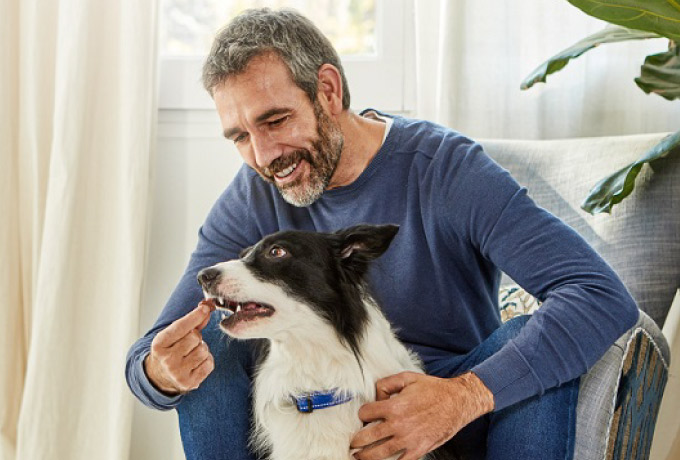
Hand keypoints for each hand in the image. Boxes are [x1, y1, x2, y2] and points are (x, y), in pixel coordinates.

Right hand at [144, 301, 215, 394]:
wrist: (159, 377)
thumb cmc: (168, 351)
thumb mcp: (172, 336)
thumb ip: (190, 323)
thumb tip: (206, 309)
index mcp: (159, 344)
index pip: (180, 327)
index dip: (195, 316)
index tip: (205, 308)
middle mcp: (167, 359)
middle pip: (195, 337)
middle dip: (196, 337)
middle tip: (189, 343)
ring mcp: (178, 373)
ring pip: (204, 350)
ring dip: (202, 349)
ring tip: (191, 354)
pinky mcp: (189, 383)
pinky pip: (209, 363)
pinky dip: (206, 361)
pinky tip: (196, 363)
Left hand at [350, 371, 493, 459]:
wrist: (457, 402)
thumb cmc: (433, 389)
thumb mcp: (407, 378)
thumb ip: (387, 384)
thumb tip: (376, 396)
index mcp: (394, 406)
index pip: (365, 413)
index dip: (362, 413)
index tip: (365, 416)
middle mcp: (398, 425)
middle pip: (367, 437)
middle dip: (356, 441)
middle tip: (351, 443)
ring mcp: (408, 440)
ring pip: (379, 453)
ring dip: (365, 456)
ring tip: (358, 457)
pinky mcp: (419, 449)